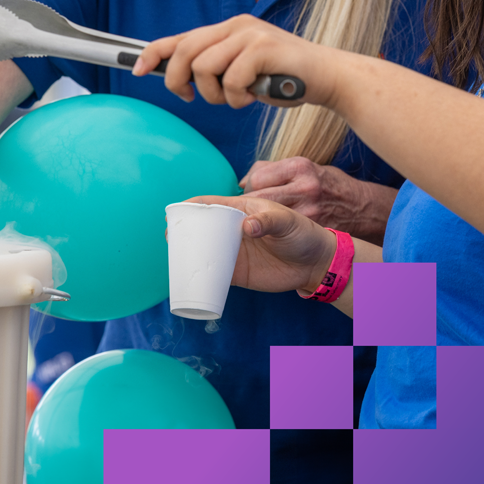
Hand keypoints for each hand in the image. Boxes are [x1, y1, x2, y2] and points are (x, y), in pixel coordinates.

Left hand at [132, 15, 342, 109]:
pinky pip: (231, 80)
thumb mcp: (244, 71)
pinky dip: (238, 97)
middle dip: (179, 81)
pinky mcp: (263, 48)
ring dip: (215, 95)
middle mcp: (237, 26)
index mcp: (229, 29)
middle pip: (184, 52)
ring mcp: (250, 35)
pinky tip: (256, 96)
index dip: (153, 53)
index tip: (137, 70)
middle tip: (193, 97)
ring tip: (237, 97)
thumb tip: (180, 78)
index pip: (180, 38)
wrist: (328, 76)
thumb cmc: (285, 78)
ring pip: (204, 68)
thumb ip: (218, 69)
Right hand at [186, 195, 336, 294]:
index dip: (192, 206)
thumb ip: (269, 220)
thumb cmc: (303, 234)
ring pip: (205, 250)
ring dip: (188, 253)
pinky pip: (213, 273)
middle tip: (169, 238)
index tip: (174, 212)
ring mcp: (235, 251)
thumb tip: (247, 227)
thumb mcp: (288, 221)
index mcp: (243, 210)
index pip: (213, 204)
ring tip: (173, 258)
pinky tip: (188, 279)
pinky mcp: (238, 272)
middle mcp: (234, 230)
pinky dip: (201, 275)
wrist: (314, 263)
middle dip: (183, 230)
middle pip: (203, 227)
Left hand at [241, 158, 395, 242]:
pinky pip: (281, 229)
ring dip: (257, 219)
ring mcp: (309, 211)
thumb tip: (243, 183)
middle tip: (248, 210)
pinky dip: (273, 230)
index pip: (258, 177)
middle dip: (249, 205)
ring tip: (259, 220)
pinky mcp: (311, 230)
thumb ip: (273, 171)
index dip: (249, 186)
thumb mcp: (305, 168)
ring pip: (267, 215)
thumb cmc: (326, 186)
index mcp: (300, 167)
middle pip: (258, 197)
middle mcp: (305, 187)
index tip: (251, 192)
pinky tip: (275, 230)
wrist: (360, 208)